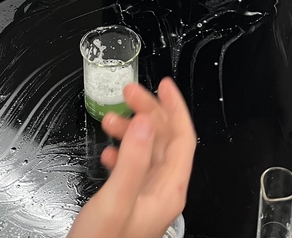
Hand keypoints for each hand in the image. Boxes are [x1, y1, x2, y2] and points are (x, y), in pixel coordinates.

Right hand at [67, 78, 195, 237]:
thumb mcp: (116, 200)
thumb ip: (132, 159)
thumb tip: (146, 122)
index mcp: (167, 190)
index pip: (182, 138)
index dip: (175, 107)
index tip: (163, 85)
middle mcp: (161, 194)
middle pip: (165, 141)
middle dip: (148, 112)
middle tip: (128, 92)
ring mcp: (146, 200)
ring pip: (147, 152)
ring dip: (132, 130)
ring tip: (111, 118)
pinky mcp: (130, 206)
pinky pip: (133, 168)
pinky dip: (122, 152)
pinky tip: (108, 151)